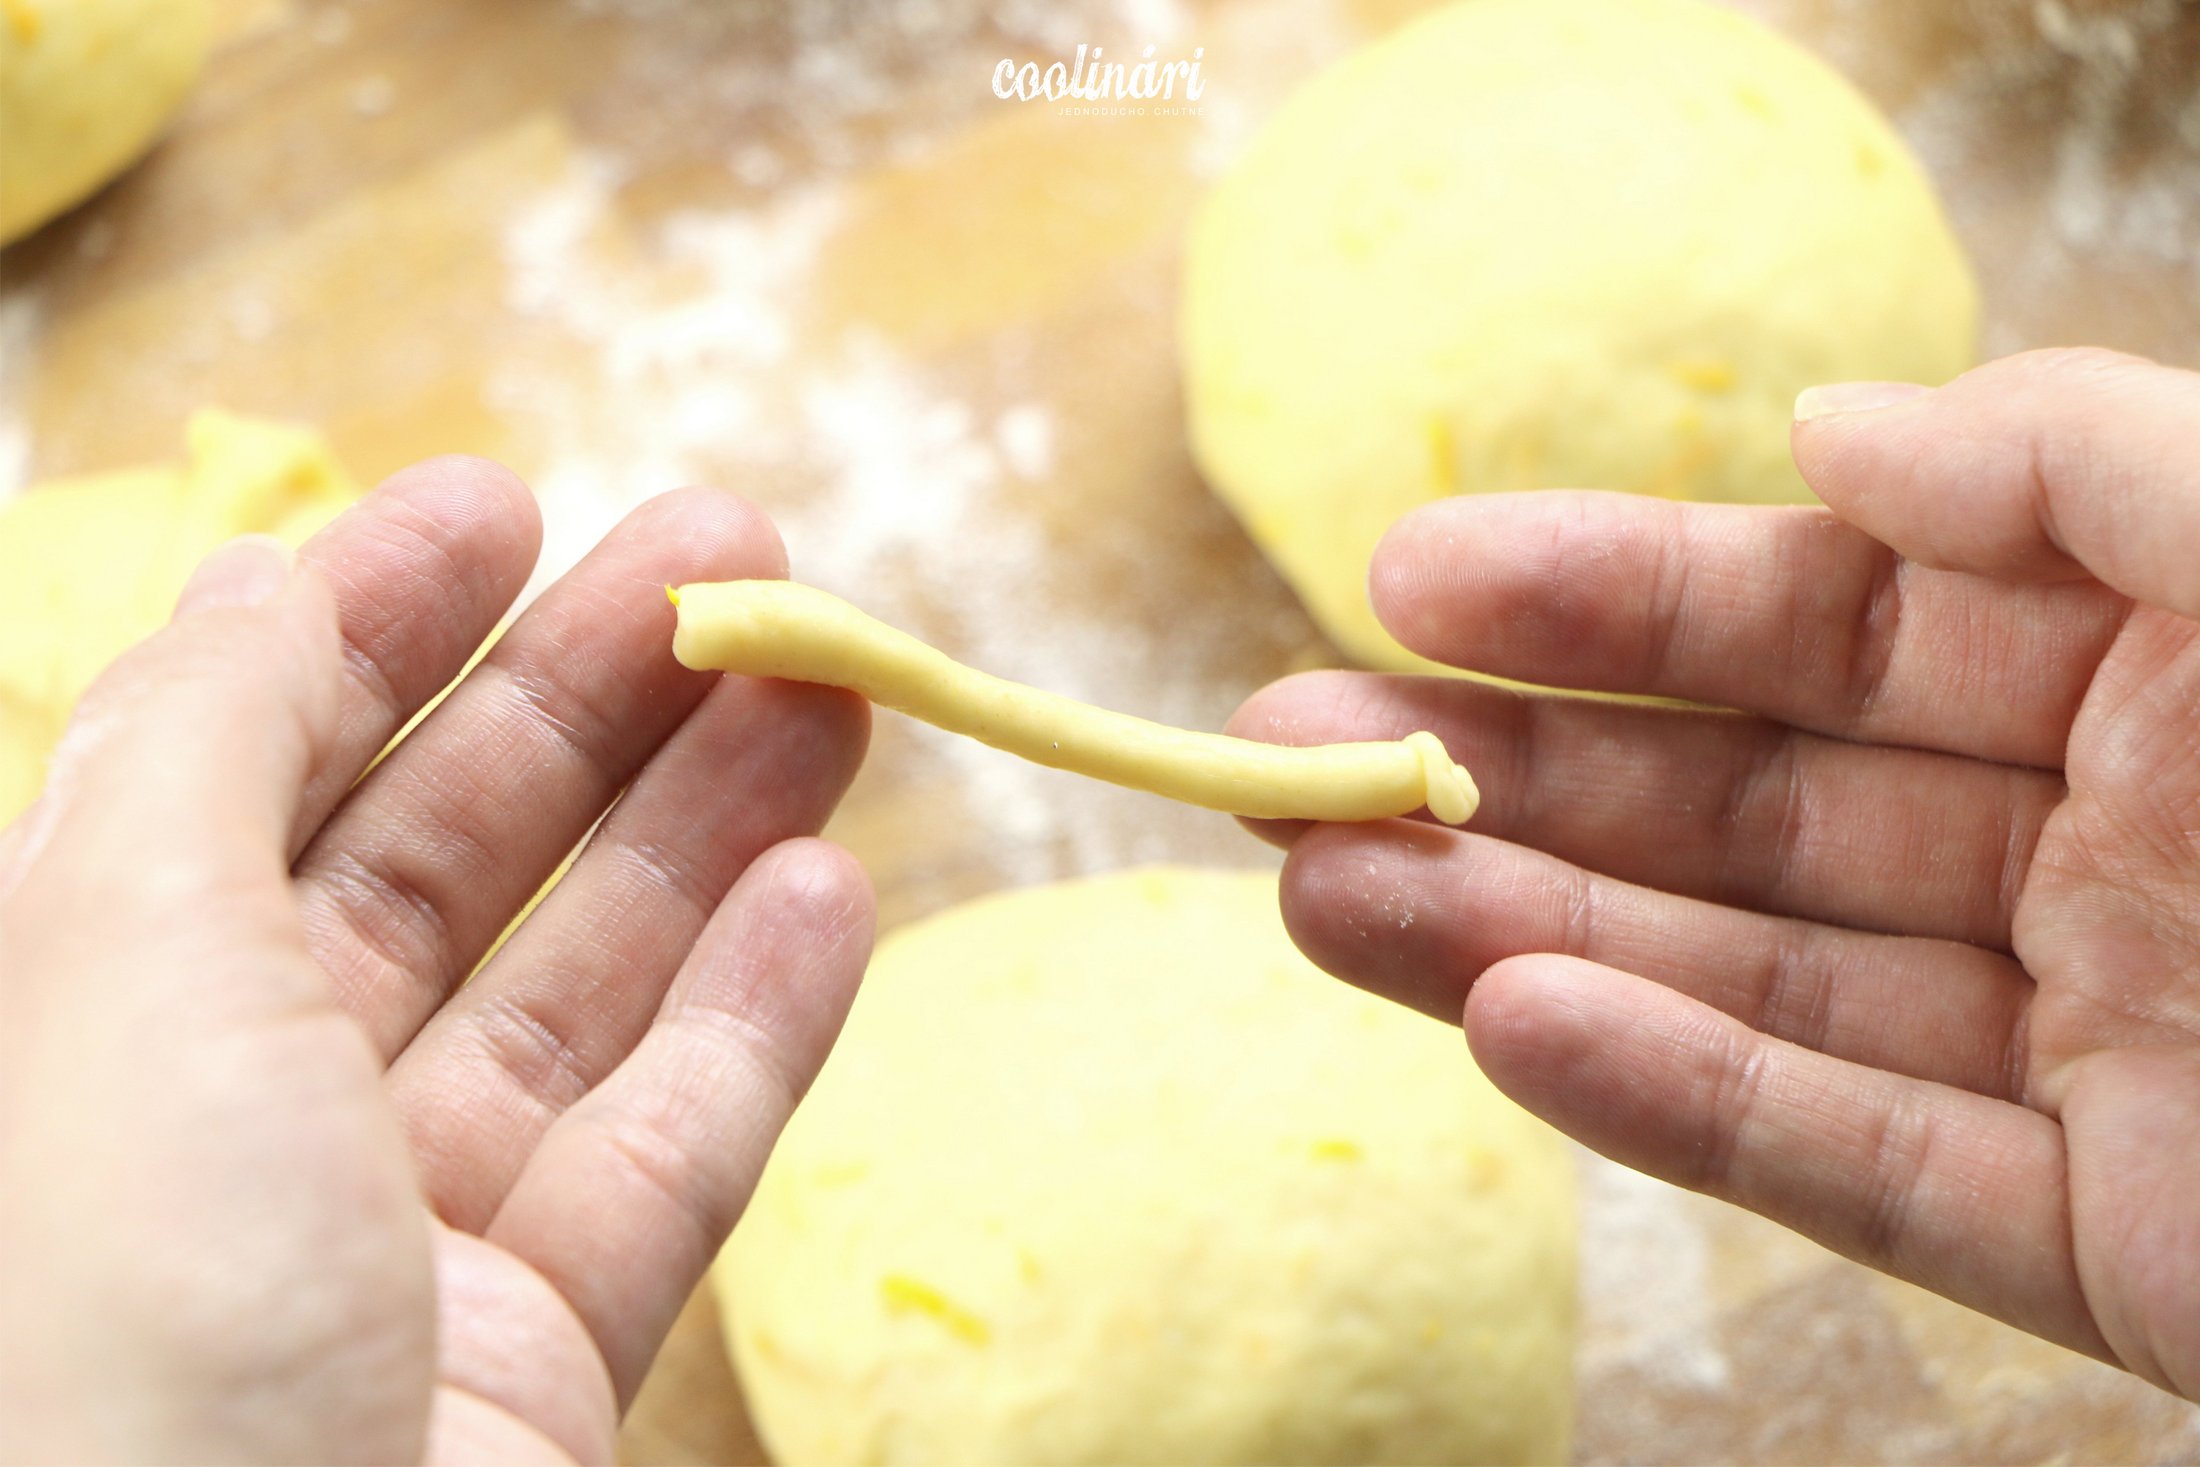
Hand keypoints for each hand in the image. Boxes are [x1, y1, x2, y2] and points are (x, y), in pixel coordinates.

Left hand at [0, 463, 873, 1462]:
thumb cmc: (100, 1314)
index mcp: (89, 1009)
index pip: (243, 765)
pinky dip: (758, 1018)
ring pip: (583, 992)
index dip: (377, 619)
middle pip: (442, 858)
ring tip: (835, 681)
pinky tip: (833, 890)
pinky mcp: (542, 1360)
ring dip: (710, 826)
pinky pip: (668, 1156)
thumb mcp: (112, 960)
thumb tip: (270, 581)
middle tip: (744, 554)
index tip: (517, 500)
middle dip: (592, 692)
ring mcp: (400, 1246)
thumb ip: (201, 747)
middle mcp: (236, 1117)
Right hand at [1231, 348, 2199, 1399]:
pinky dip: (1681, 1101)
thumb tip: (1828, 435)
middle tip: (1282, 760)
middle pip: (1750, 806)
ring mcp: (2106, 1059)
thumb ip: (2092, 464)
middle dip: (1507, 778)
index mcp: (2164, 668)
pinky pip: (1868, 1163)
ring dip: (1523, 936)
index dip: (1611, 596)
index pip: (1829, 618)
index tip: (1409, 583)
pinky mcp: (2127, 1248)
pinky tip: (1506, 1025)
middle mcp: (2110, 850)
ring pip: (1762, 986)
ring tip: (1312, 898)